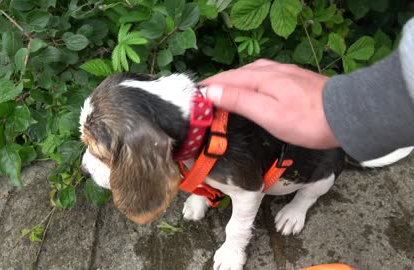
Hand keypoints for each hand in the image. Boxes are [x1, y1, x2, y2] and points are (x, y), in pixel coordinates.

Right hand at [202, 59, 339, 148]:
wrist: (346, 115)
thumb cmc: (306, 120)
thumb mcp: (268, 113)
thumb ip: (239, 100)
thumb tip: (211, 91)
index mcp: (260, 77)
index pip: (225, 78)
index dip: (208, 87)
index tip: (192, 97)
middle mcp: (271, 70)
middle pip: (237, 73)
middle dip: (219, 83)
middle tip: (204, 97)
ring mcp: (285, 72)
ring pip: (251, 73)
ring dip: (235, 81)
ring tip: (224, 92)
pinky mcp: (295, 79)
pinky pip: (264, 76)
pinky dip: (251, 81)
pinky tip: (254, 89)